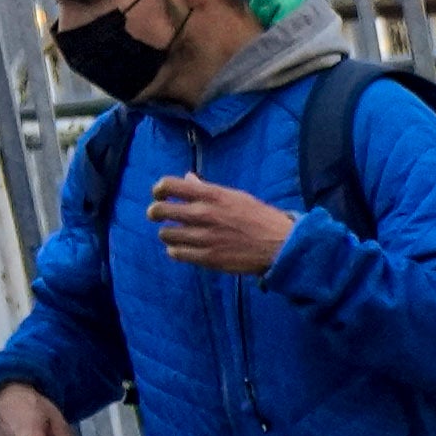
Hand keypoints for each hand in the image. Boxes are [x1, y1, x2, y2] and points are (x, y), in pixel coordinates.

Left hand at [139, 172, 296, 279]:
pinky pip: (176, 253)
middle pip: (159, 210)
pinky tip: (183, 248)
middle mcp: (203, 214)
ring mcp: (204, 237)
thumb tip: (188, 178)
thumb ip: (208, 189)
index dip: (159, 189)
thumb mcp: (236, 197)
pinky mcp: (207, 258)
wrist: (281, 246)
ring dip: (168, 233)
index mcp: (211, 195)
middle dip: (155, 213)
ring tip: (176, 234)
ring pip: (165, 233)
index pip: (169, 185)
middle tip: (158, 216)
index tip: (160, 195)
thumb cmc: (261, 218)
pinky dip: (176, 250)